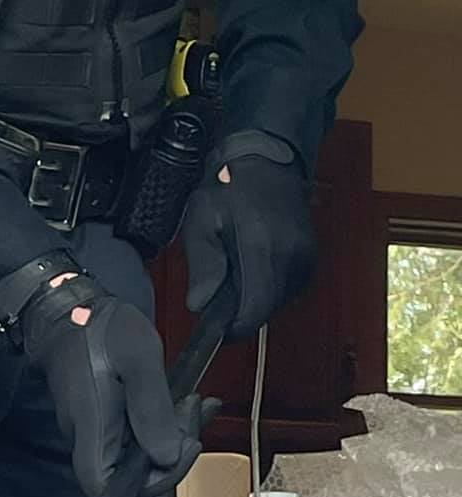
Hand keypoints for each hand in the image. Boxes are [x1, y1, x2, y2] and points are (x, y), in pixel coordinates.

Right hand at [17, 272, 199, 496]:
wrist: (71, 313)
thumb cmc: (101, 331)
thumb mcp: (138, 359)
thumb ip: (152, 410)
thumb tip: (166, 457)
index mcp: (92, 430)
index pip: (103, 487)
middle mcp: (91, 441)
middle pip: (130, 479)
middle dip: (171, 459)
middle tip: (193, 415)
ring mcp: (98, 435)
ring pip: (139, 460)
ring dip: (173, 439)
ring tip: (194, 404)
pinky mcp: (108, 424)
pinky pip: (139, 440)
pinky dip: (166, 429)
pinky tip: (187, 406)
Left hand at [183, 132, 315, 341]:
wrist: (266, 155)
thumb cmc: (230, 185)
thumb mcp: (202, 220)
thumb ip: (202, 264)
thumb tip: (199, 304)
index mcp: (263, 247)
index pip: (254, 311)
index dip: (232, 328)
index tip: (216, 327)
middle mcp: (292, 256)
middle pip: (264, 311)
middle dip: (240, 310)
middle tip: (221, 288)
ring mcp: (306, 257)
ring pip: (276, 302)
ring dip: (254, 298)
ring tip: (238, 268)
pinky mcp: (311, 257)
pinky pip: (287, 289)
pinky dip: (268, 287)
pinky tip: (254, 264)